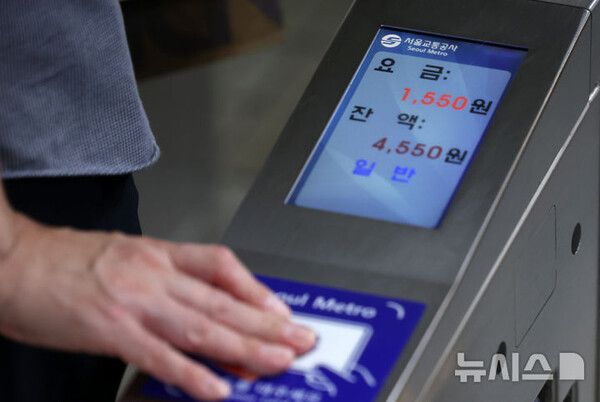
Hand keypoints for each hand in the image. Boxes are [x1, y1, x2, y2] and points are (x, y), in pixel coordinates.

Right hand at [0, 214, 315, 399]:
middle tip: (301, 341)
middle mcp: (155, 274)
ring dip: (246, 347)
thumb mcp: (126, 256)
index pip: (222, 266)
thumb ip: (166, 279)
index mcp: (159, 253)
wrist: (14, 262)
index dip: (257, 289)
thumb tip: (201, 305)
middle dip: (267, 324)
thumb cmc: (65, 261)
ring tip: (278, 362)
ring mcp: (136, 302)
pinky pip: (160, 355)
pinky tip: (219, 389)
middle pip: (223, 301)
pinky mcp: (111, 330)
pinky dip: (193, 374)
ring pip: (203, 326)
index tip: (281, 311)